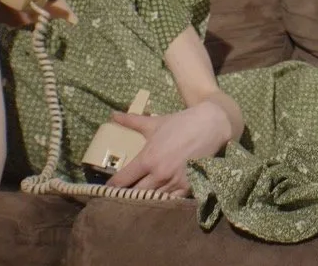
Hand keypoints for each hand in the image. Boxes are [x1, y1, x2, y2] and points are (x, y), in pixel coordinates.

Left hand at [105, 102, 231, 195]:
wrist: (211, 125)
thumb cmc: (180, 123)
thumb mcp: (154, 123)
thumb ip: (131, 121)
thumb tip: (112, 114)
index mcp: (148, 158)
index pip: (122, 180)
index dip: (111, 187)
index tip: (106, 190)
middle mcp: (159, 174)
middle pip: (134, 194)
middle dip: (125, 196)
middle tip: (118, 198)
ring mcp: (175, 182)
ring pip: (152, 199)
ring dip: (143, 200)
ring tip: (134, 203)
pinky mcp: (189, 186)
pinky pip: (171, 201)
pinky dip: (163, 201)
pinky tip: (157, 201)